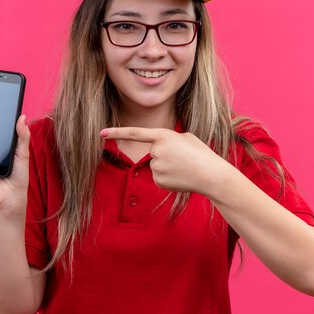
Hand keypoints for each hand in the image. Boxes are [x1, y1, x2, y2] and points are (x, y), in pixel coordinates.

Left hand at [100, 127, 232, 194]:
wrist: (211, 175)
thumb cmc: (201, 153)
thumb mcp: (186, 138)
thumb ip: (167, 140)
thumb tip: (157, 151)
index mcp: (163, 136)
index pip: (135, 133)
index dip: (117, 132)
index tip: (101, 133)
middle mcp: (155, 151)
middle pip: (152, 152)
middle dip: (165, 154)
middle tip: (183, 158)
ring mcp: (155, 167)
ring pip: (155, 165)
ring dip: (167, 166)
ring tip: (184, 167)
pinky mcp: (158, 181)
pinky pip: (158, 177)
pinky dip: (168, 177)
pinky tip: (181, 177)